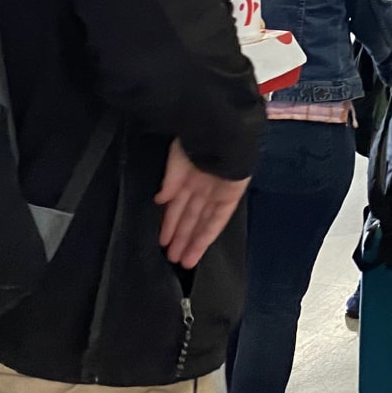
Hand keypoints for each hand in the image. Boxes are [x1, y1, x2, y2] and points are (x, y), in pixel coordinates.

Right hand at [154, 139, 249, 268]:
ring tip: (183, 261)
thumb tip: (160, 200)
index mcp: (187, 177)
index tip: (162, 241)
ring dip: (192, 241)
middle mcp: (201, 188)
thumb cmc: (196, 139)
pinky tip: (198, 247)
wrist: (221, 131)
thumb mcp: (176, 158)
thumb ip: (170, 180)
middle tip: (171, 258)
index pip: (177, 207)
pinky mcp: (231, 196)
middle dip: (181, 238)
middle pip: (190, 218)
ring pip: (203, 222)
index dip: (169, 224)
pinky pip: (219, 219)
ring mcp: (217, 193)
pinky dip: (208, 234)